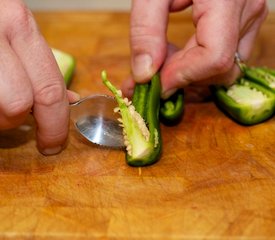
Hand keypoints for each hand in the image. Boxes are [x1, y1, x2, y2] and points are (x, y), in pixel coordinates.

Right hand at [0, 0, 78, 154]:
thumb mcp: (20, 37)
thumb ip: (43, 68)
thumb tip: (71, 100)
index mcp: (20, 27)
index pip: (49, 90)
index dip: (55, 125)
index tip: (54, 143)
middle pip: (18, 103)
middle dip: (19, 120)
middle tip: (15, 119)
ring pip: (0, 109)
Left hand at [123, 0, 267, 98]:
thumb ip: (145, 30)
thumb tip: (144, 74)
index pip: (214, 58)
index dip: (182, 77)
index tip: (154, 83)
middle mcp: (248, 12)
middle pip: (220, 69)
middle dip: (182, 78)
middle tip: (151, 73)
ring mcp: (250, 19)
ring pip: (224, 68)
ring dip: (190, 73)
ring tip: (163, 58)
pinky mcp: (244, 24)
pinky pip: (224, 58)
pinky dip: (197, 64)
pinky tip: (176, 53)